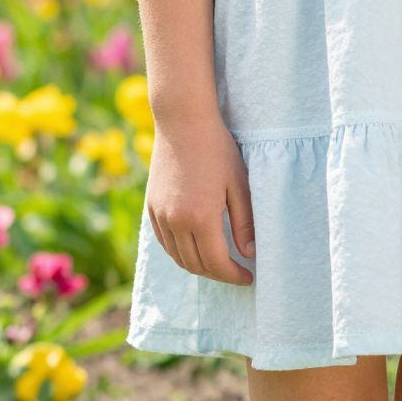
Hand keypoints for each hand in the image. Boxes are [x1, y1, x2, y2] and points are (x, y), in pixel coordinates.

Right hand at [146, 113, 256, 284]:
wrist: (183, 123)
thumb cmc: (217, 149)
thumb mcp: (239, 184)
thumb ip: (244, 222)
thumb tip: (249, 253)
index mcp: (201, 217)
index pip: (217, 263)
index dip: (233, 275)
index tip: (248, 277)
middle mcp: (176, 222)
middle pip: (196, 265)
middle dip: (218, 274)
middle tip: (236, 271)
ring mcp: (160, 216)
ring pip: (178, 257)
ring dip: (199, 266)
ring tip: (219, 262)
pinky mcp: (152, 208)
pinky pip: (165, 243)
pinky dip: (181, 253)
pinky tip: (196, 247)